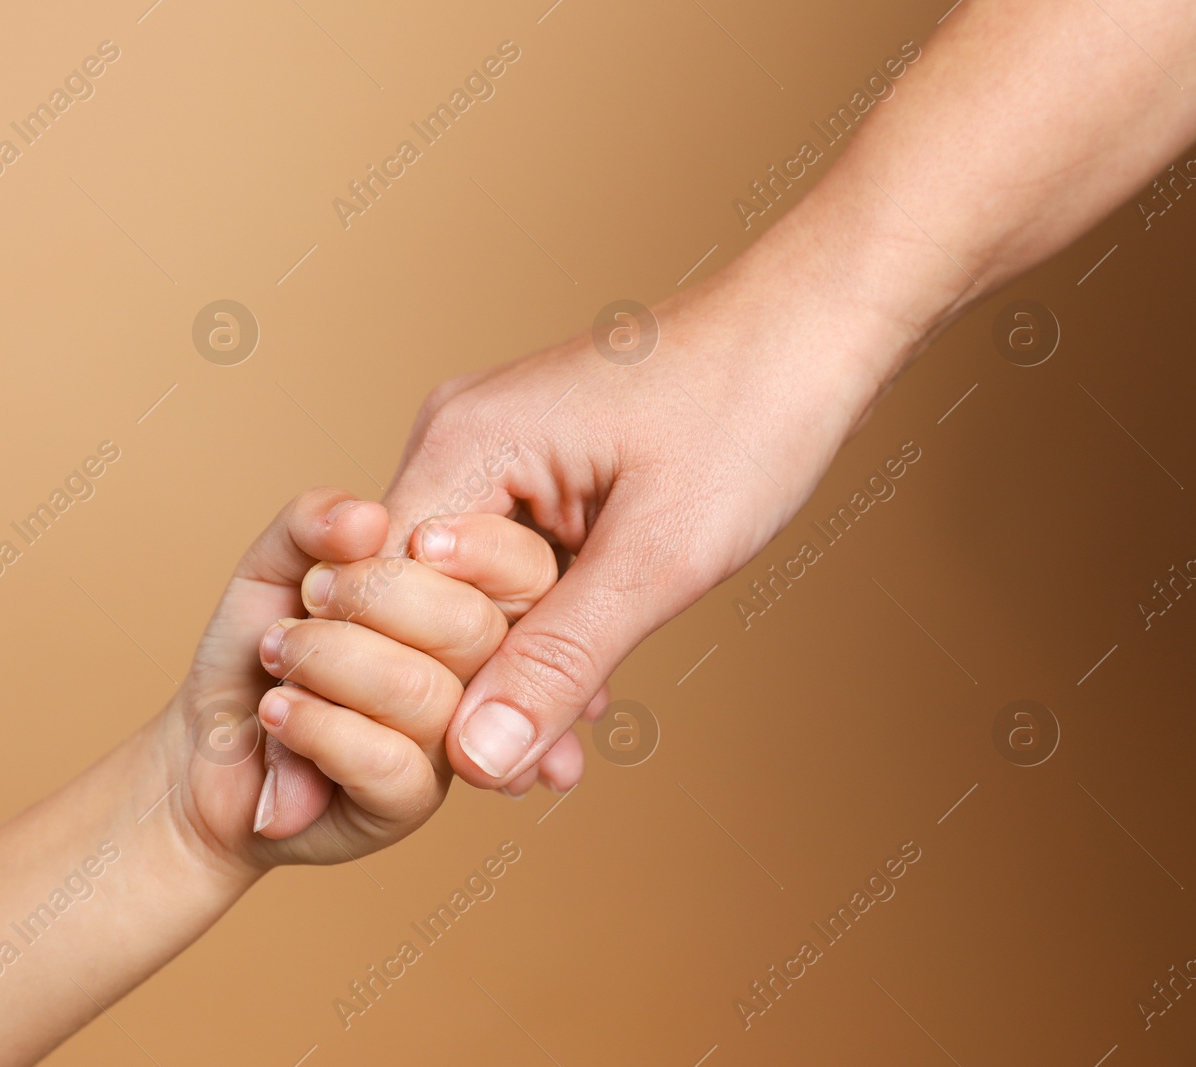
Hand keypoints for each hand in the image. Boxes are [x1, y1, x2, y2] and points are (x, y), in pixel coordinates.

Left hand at [159, 488, 557, 872]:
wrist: (209, 746)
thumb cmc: (259, 648)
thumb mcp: (276, 563)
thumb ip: (316, 522)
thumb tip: (367, 519)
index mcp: (467, 602)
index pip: (525, 571)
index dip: (480, 550)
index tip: (409, 541)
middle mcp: (476, 676)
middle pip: (478, 629)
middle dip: (376, 597)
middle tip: (310, 598)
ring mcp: (447, 744)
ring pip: (425, 694)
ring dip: (329, 662)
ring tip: (278, 656)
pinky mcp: (409, 803)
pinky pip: (389, 760)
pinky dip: (317, 725)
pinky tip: (278, 712)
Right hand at [381, 223, 925, 790]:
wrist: (818, 330)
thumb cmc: (749, 410)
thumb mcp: (660, 556)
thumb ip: (560, 658)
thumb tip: (479, 757)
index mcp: (463, 444)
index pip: (377, 590)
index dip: (397, 687)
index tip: (443, 766)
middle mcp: (459, 442)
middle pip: (417, 597)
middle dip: (470, 692)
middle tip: (536, 775)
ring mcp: (499, 454)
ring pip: (470, 594)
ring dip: (516, 672)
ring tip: (565, 759)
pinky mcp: (540, 471)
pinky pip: (514, 571)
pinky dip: (546, 632)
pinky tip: (590, 697)